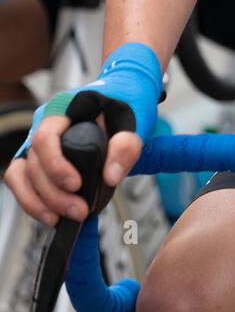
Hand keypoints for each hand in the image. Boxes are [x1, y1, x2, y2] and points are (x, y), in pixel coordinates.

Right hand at [3, 42, 162, 225]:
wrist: (125, 92)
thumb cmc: (128, 100)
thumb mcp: (136, 118)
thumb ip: (127, 145)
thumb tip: (110, 177)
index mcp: (64, 108)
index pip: (45, 138)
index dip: (56, 165)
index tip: (76, 185)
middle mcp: (44, 124)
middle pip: (33, 163)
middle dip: (53, 194)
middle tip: (80, 211)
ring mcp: (39, 142)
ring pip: (20, 175)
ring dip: (37, 202)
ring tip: (62, 219)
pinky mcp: (41, 159)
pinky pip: (23, 182)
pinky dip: (33, 201)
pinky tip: (54, 216)